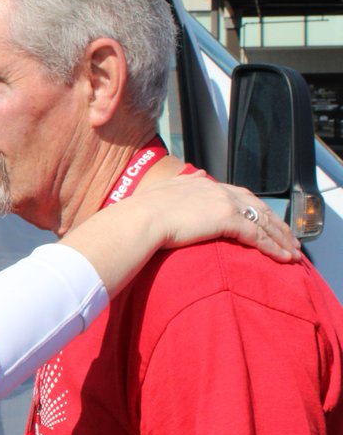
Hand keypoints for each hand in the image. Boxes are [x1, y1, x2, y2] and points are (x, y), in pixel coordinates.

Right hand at [129, 171, 299, 261]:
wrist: (141, 219)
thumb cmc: (142, 212)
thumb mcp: (162, 192)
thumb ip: (181, 185)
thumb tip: (198, 176)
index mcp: (203, 184)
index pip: (239, 195)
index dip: (255, 208)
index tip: (265, 219)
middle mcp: (218, 190)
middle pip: (257, 206)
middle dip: (276, 223)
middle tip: (289, 237)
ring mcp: (224, 203)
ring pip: (263, 221)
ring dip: (281, 238)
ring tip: (293, 252)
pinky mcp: (228, 220)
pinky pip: (258, 235)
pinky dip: (274, 247)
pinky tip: (283, 258)